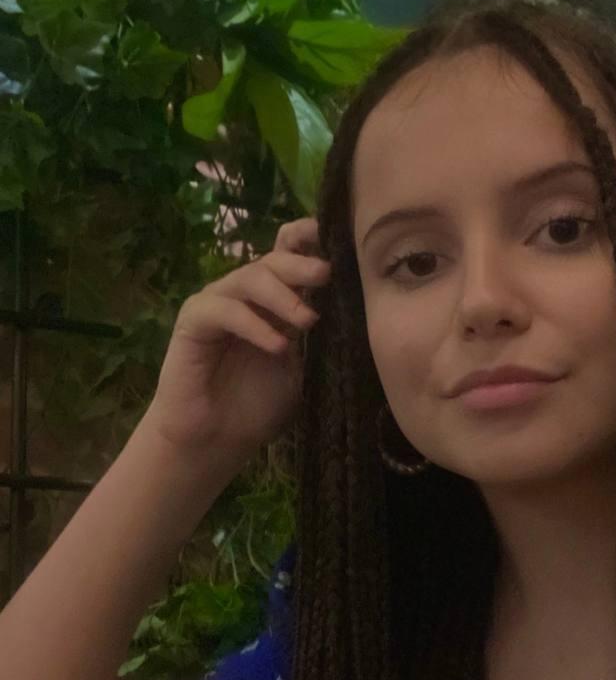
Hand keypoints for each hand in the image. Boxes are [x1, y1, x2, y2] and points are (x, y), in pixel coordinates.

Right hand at [144, 218, 328, 459]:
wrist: (217, 441)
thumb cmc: (259, 406)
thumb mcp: (302, 370)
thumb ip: (319, 338)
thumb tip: (357, 309)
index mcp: (276, 301)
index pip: (290, 254)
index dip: (309, 239)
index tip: (339, 241)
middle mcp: (246, 295)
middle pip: (273, 260)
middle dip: (301, 264)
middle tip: (327, 274)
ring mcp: (218, 304)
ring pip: (249, 279)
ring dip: (282, 296)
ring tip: (307, 320)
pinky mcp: (193, 321)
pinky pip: (223, 310)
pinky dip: (252, 324)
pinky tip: (277, 345)